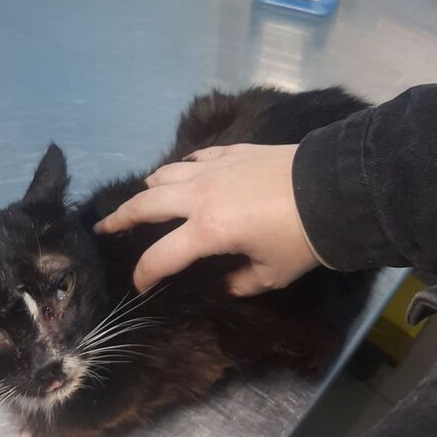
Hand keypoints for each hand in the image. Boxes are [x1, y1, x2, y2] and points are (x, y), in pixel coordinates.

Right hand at [94, 144, 318, 295]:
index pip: (161, 257)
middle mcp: (200, 196)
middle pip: (146, 204)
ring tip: (142, 196)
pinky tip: (183, 171)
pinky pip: (195, 157)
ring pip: (166, 173)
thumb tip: (227, 282)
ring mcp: (214, 169)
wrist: (332, 191)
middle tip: (104, 226)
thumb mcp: (272, 273)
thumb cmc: (302, 240)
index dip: (144, 273)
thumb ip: (243, 281)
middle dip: (121, 217)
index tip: (138, 285)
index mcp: (207, 231)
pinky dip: (182, 167)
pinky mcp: (232, 152)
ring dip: (149, 187)